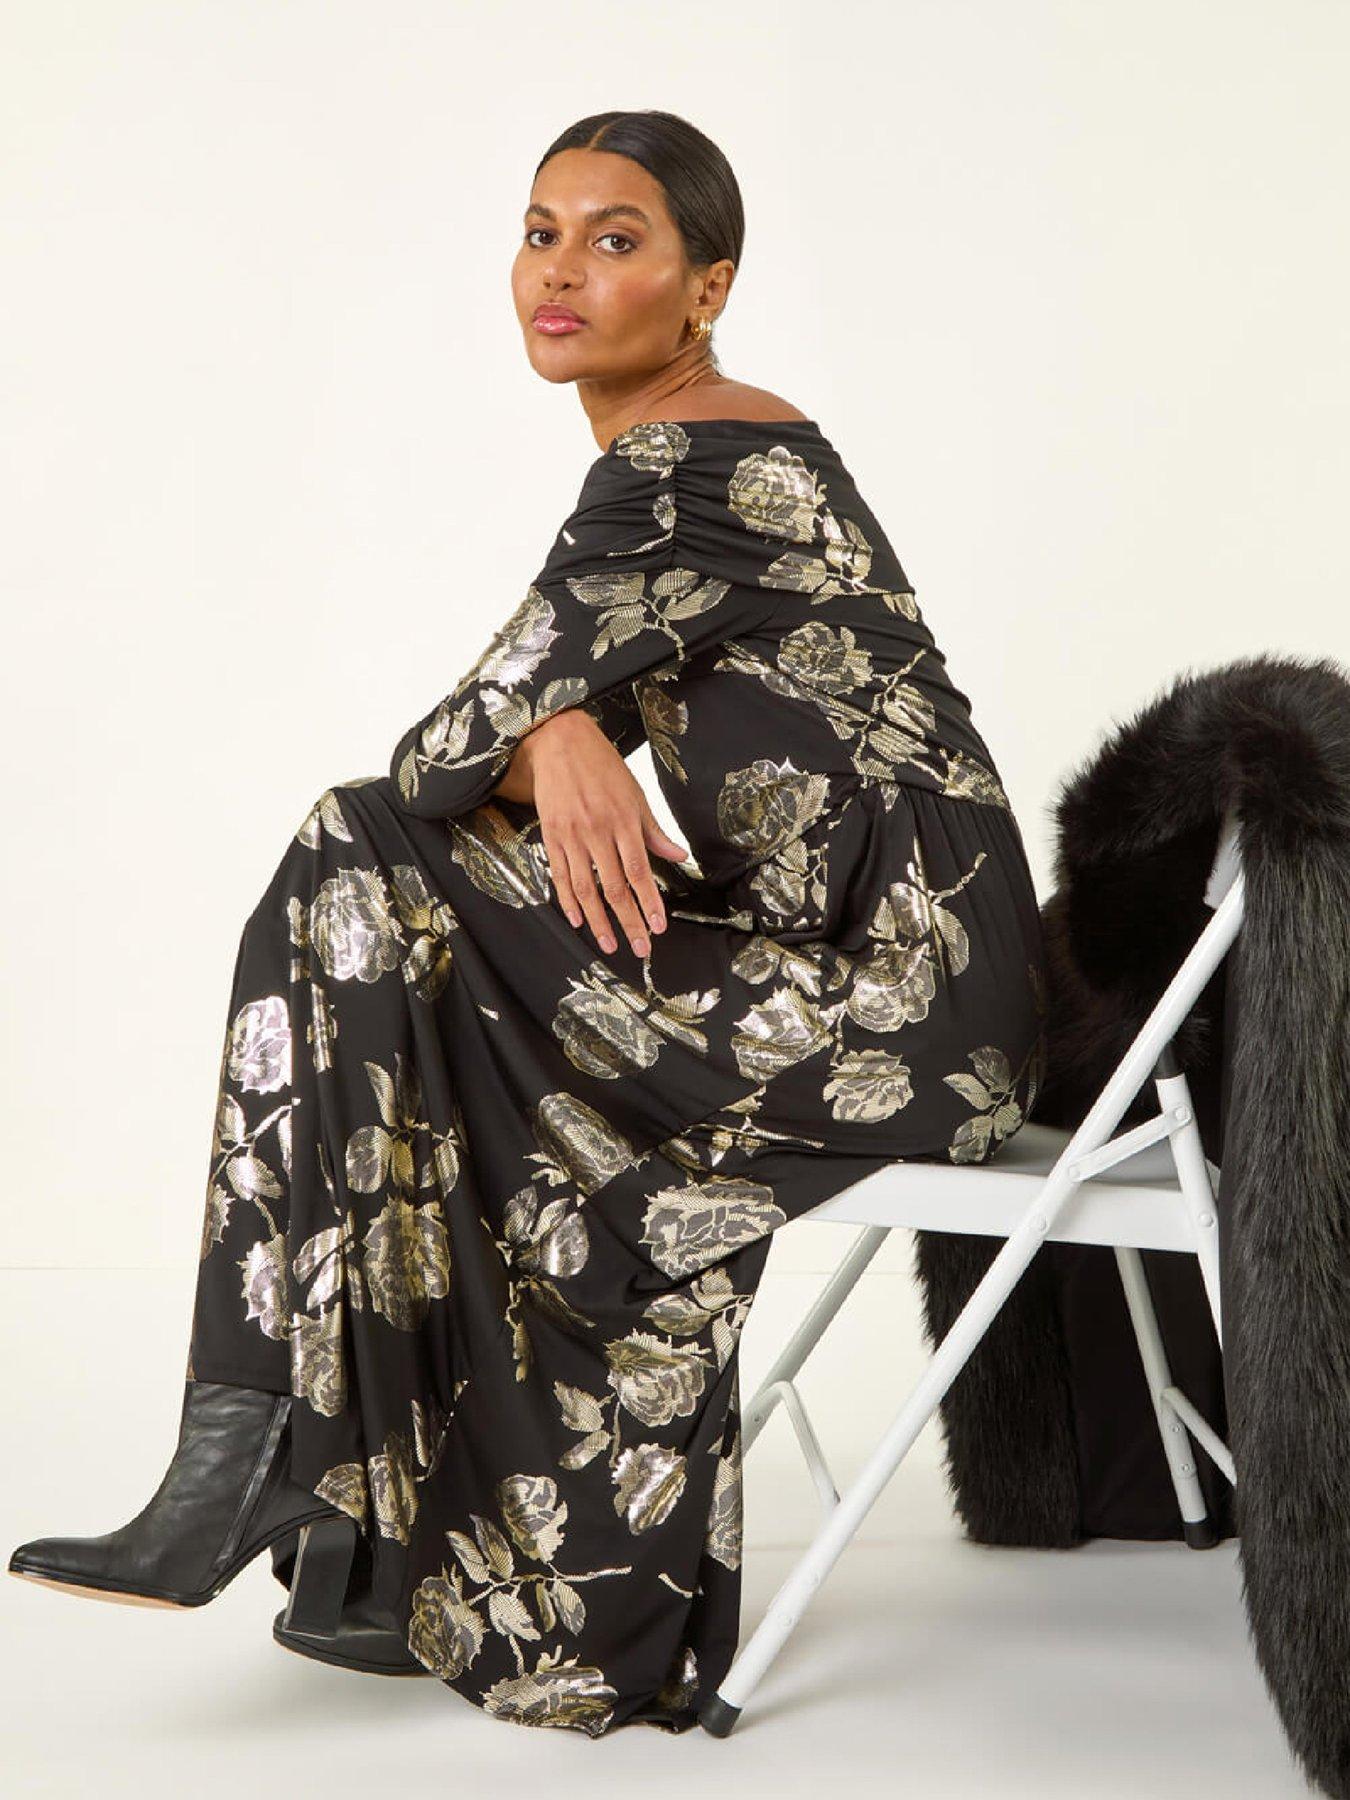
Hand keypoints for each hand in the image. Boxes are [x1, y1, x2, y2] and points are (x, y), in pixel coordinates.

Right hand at [510, 713, 688, 957]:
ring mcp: (572, 836)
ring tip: (608, 944)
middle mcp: (598, 832)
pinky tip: (578, 920)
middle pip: (614, 888)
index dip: (649, 903)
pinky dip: (568, 901)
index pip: (640, 872)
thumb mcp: (635, 794)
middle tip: (640, 948)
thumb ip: (654, 831)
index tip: (659, 927)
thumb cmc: (602, 766)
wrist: (560, 741)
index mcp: (624, 821)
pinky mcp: (551, 836)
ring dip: (598, 921)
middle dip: (629, 922)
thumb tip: (678, 857)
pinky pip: (560, 876)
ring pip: (586, 889)